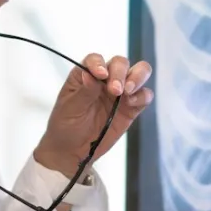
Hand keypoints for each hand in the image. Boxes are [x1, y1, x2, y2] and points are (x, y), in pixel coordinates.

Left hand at [34, 54, 153, 178]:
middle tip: (116, 90)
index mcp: (86, 74)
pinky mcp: (131, 108)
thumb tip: (92, 75)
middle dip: (121, 73)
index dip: (100, 64)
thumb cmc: (65, 125)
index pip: (96, 60)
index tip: (101, 75)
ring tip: (128, 91)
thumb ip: (84, 91)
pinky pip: (144, 96)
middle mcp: (105, 79)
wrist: (72, 150)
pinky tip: (132, 103)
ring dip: (137, 78)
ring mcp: (120, 93)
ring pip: (138, 73)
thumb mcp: (70, 108)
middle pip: (121, 63)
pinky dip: (142, 96)